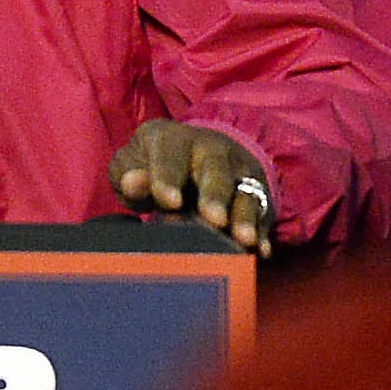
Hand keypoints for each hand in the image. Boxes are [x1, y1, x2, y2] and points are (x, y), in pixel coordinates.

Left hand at [110, 120, 273, 255]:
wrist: (196, 154)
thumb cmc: (153, 165)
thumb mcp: (132, 163)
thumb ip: (128, 174)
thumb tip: (132, 183)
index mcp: (173, 139)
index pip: (170, 156)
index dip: (168, 179)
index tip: (169, 202)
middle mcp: (211, 150)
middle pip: (215, 171)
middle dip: (215, 196)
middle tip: (215, 221)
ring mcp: (238, 173)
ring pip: (244, 193)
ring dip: (245, 217)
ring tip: (244, 240)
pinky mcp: (257, 195)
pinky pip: (262, 214)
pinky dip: (262, 232)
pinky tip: (260, 251)